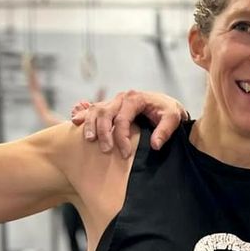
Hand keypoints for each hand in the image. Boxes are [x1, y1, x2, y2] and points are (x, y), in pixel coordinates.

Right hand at [70, 89, 187, 157]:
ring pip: (96, 110)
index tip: (125, 153)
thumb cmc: (169, 111)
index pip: (122, 119)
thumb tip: (155, 145)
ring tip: (89, 140)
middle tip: (106, 150)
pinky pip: (93, 108)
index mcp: (135, 98)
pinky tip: (76, 121)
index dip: (121, 137)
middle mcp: (122, 97)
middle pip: (105, 113)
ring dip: (90, 125)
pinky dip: (83, 114)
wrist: (166, 105)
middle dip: (103, 133)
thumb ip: (165, 131)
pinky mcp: (110, 106)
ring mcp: (114, 101)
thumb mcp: (173, 118)